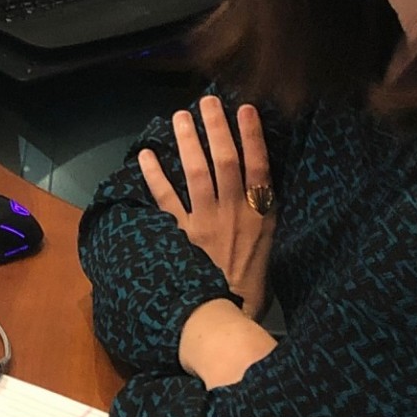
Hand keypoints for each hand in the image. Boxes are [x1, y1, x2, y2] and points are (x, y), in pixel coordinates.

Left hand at [138, 96, 274, 317]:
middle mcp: (234, 212)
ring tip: (179, 117)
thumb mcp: (271, 246)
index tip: (246, 109)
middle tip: (207, 101)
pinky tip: (146, 156)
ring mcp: (205, 221)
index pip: (259, 166)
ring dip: (187, 142)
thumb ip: (263, 215)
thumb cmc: (252, 285)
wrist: (226, 315)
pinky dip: (154, 176)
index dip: (253, 135)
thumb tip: (258, 185)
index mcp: (261, 215)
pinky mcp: (180, 235)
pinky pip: (165, 199)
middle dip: (216, 128)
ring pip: (196, 173)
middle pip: (226, 161)